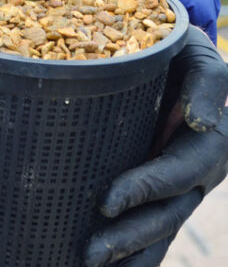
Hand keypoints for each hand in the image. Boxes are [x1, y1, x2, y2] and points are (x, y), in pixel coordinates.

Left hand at [84, 26, 227, 266]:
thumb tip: (201, 123)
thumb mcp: (200, 57)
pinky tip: (91, 265)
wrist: (173, 53)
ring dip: (127, 256)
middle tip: (88, 254)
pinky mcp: (160, 190)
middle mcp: (195, 174)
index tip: (106, 201)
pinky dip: (129, 254)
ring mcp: (179, 187)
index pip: (174, 176)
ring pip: (157, 231)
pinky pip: (147, 226)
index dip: (144, 190)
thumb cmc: (182, 51)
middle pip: (165, 217)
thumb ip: (208, 83)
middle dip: (128, 239)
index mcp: (207, 146)